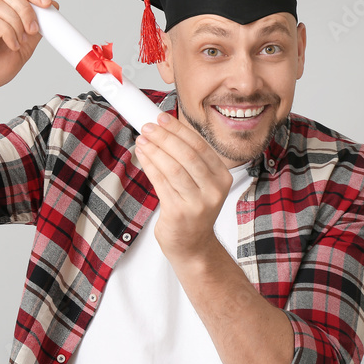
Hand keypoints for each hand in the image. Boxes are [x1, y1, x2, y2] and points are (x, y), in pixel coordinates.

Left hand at [134, 112, 232, 260]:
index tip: (162, 118)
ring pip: (173, 168)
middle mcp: (213, 190)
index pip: (200, 146)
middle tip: (148, 127)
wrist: (192, 245)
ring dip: (154, 150)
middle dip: (164, 137)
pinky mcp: (179, 213)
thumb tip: (164, 130)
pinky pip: (160, 183)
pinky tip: (142, 156)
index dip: (179, 129)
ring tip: (142, 140)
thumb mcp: (200, 184)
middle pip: (187, 155)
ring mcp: (197, 203)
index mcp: (221, 177)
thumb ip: (188, 160)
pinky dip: (149, 166)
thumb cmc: (193, 209)